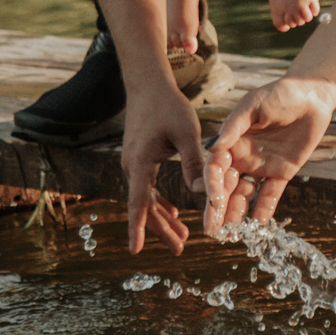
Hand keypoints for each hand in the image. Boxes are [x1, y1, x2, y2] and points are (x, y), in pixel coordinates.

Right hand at [123, 85, 205, 255]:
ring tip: (182, 237)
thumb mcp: (186, 132)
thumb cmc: (167, 105)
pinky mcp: (141, 159)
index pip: (137, 202)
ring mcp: (135, 164)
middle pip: (144, 206)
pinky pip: (148, 188)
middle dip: (161, 229)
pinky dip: (160, 203)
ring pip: (146, 200)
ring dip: (163, 218)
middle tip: (180, 249)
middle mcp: (133, 166)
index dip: (137, 227)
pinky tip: (174, 212)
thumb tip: (202, 191)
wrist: (148, 84)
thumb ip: (194, 161)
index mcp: (140, 162)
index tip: (135, 250)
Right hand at [203, 75, 335, 233]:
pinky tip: (257, 228)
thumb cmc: (278, 94)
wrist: (310, 96)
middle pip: (225, 186)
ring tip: (232, 235)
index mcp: (231, 142)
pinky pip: (270, 195)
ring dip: (237, 214)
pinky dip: (264, 211)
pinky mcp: (281, 173)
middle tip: (212, 230)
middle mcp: (242, 157)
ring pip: (245, 195)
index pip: (215, 168)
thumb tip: (214, 146)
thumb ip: (234, 125)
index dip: (212, 185)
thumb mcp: (253, 105)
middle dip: (218, 208)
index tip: (213, 200)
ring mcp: (261, 166)